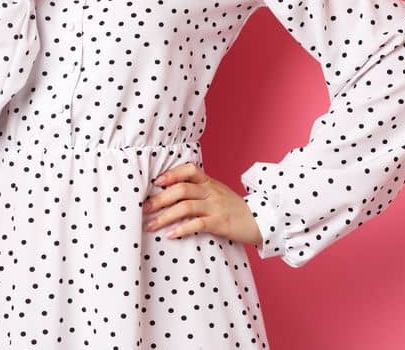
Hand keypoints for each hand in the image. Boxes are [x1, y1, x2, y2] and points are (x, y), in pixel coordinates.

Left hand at [143, 162, 263, 246]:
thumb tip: (170, 193)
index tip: (156, 182)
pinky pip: (197, 224)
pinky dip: (181, 229)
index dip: (171, 174)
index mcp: (210, 182)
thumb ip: (199, 190)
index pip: (189, 170)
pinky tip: (170, 235)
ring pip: (186, 207)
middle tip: (144, 209)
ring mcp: (216, 207)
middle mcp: (212, 192)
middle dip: (159, 199)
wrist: (260, 220)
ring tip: (150, 226)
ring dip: (164, 216)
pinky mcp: (220, 223)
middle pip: (182, 189)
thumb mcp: (218, 193)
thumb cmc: (234, 208)